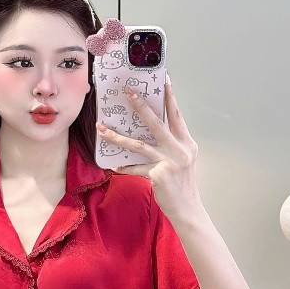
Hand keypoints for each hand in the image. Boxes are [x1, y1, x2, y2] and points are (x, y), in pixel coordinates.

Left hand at [97, 78, 202, 223]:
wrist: (187, 209)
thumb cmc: (181, 184)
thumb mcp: (182, 160)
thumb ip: (171, 145)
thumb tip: (148, 133)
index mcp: (186, 143)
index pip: (176, 115)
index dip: (170, 97)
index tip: (163, 79)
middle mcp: (180, 149)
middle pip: (156, 123)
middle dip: (140, 105)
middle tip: (127, 92)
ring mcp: (169, 162)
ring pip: (138, 144)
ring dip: (117, 136)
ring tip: (102, 129)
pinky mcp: (158, 175)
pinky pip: (135, 168)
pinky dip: (124, 167)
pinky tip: (114, 165)